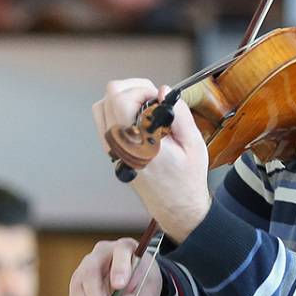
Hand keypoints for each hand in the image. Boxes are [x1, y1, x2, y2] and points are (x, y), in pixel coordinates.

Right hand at [69, 238, 163, 295]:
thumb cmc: (144, 283)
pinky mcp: (78, 286)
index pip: (120, 252)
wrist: (137, 284)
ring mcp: (85, 269)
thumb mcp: (149, 292)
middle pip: (91, 273)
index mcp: (125, 248)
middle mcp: (101, 255)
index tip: (120, 286)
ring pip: (78, 289)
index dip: (119, 267)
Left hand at [94, 79, 210, 241]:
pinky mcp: (112, 153)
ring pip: (101, 107)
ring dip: (122, 98)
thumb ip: (179, 114)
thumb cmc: (187, 178)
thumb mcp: (193, 144)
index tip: (158, 97)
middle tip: (152, 98)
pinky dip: (117, 111)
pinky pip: (104, 122)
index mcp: (139, 143)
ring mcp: (113, 150)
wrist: (176, 207)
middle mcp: (121, 146)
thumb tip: (163, 90)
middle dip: (132, 88)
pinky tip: (139, 117)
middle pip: (108, 98)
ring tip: (144, 105)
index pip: (121, 101)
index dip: (141, 89)